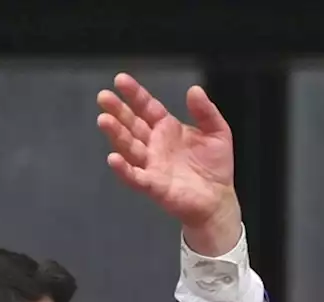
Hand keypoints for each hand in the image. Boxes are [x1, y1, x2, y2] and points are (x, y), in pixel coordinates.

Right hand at [97, 73, 241, 255]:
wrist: (219, 199)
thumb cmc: (215, 166)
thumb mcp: (217, 132)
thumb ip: (206, 111)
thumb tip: (194, 90)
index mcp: (167, 128)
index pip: (146, 107)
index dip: (134, 94)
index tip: (120, 80)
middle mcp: (154, 145)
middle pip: (131, 124)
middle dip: (117, 110)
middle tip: (103, 96)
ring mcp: (151, 164)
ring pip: (129, 147)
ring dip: (116, 134)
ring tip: (104, 120)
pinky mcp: (153, 185)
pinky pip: (135, 177)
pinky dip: (123, 169)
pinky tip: (113, 158)